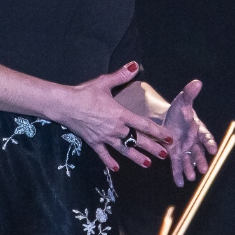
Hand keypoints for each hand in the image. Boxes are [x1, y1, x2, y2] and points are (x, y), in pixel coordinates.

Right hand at [47, 62, 172, 171]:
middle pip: (138, 140)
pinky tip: (116, 168)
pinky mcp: (93, 142)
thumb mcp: (104, 82)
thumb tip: (134, 65)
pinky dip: (110, 162)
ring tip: (147, 164)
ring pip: (124, 150)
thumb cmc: (85, 93)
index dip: (158, 132)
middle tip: (165, 155)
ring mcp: (105, 137)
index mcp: (120, 114)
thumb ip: (121, 75)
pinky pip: (103, 155)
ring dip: (136, 157)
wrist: (65, 105)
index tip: (169, 138)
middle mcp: (115, 129)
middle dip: (152, 148)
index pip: (144, 125)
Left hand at [158, 80, 216, 186]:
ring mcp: (184, 149)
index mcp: (198, 129)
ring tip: (191, 178)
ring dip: (190, 169)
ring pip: (189, 160)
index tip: (213, 148)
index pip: (205, 136)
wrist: (167, 119)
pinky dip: (178, 174)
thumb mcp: (183, 101)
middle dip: (201, 160)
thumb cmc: (179, 110)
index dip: (209, 142)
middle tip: (204, 169)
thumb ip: (189, 94)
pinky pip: (177, 165)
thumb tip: (197, 82)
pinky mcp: (174, 154)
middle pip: (198, 152)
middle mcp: (193, 141)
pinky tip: (180, 182)